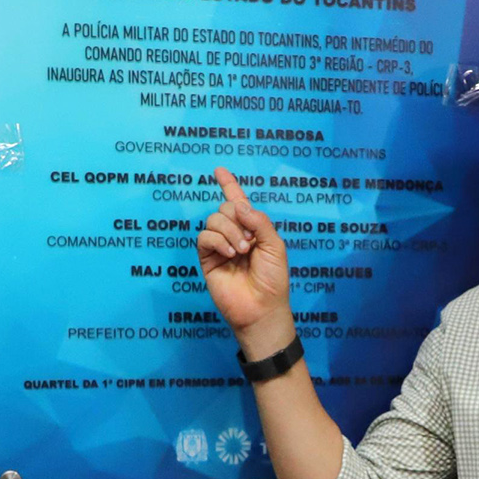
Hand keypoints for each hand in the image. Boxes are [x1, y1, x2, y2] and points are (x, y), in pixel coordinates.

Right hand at [198, 167, 292, 352]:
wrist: (261, 307)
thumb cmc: (273, 280)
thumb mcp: (275, 245)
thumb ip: (259, 222)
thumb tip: (239, 205)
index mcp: (252, 229)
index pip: (238, 203)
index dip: (229, 185)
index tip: (219, 170)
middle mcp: (235, 235)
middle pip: (225, 208)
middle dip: (237, 218)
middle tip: (250, 241)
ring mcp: (219, 247)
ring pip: (213, 220)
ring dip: (229, 231)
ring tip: (241, 251)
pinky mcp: (207, 259)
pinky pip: (204, 237)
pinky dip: (217, 241)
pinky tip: (229, 254)